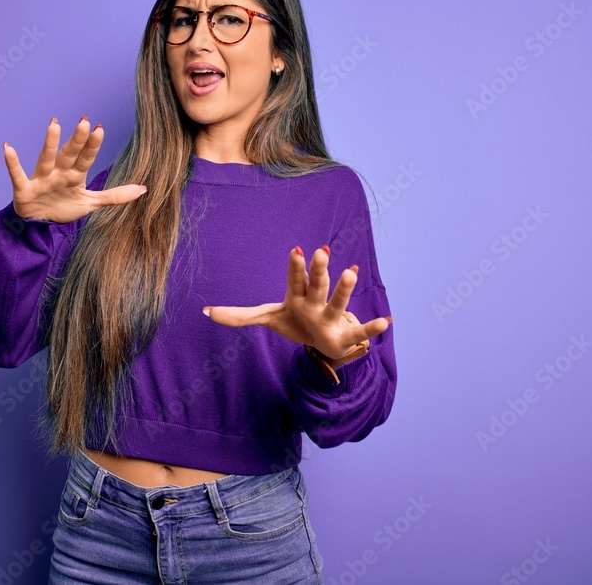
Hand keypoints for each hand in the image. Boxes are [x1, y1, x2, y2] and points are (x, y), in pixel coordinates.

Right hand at [2, 116, 146, 222]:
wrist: (39, 225)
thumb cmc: (63, 207)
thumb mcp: (92, 203)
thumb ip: (116, 196)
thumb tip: (144, 189)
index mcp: (75, 175)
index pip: (86, 158)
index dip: (92, 146)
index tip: (101, 128)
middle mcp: (59, 173)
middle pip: (69, 154)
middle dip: (77, 140)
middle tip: (85, 121)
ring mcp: (41, 179)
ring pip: (46, 158)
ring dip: (50, 143)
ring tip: (54, 124)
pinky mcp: (24, 189)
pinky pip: (17, 174)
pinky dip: (12, 163)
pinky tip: (8, 148)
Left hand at [203, 245, 390, 361]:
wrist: (320, 342)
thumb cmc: (294, 322)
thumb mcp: (266, 317)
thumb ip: (238, 315)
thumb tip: (205, 312)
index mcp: (297, 296)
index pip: (294, 279)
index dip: (295, 266)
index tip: (296, 249)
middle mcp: (316, 303)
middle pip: (316, 285)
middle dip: (319, 270)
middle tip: (321, 251)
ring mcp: (331, 317)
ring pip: (338, 303)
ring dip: (344, 288)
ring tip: (353, 272)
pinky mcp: (344, 335)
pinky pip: (359, 331)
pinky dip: (372, 327)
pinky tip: (386, 321)